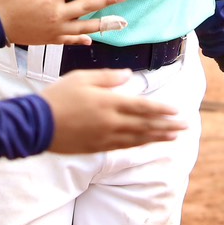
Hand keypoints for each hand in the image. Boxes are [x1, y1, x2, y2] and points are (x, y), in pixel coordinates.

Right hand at [0, 0, 129, 45]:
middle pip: (87, 6)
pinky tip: (90, 40)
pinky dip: (80, 40)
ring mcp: (54, 30)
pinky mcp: (49, 40)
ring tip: (118, 23)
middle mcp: (56, 15)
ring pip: (83, 27)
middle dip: (106, 1)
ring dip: (102, 24)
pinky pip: (69, 40)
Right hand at [41, 69, 186, 152]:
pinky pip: (124, 147)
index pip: (143, 106)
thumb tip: (128, 76)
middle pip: (146, 124)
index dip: (162, 109)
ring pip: (138, 138)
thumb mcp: (81, 78)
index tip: (177, 111)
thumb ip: (107, 78)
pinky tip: (148, 143)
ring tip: (174, 136)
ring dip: (158, 137)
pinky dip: (140, 145)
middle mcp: (111, 122)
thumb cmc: (58, 96)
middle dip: (168, 125)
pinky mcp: (97, 148)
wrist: (37, 124)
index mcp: (109, 102)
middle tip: (185, 126)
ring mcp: (105, 137)